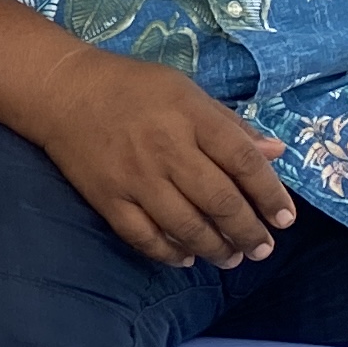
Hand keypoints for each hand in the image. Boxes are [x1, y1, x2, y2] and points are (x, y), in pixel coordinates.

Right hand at [26, 49, 297, 268]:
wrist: (62, 92)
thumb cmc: (134, 88)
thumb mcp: (188, 92)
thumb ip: (231, 126)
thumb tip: (276, 153)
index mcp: (191, 117)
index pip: (244, 162)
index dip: (271, 194)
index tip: (285, 219)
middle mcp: (166, 149)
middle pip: (220, 201)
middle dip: (248, 232)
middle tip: (262, 248)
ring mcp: (135, 177)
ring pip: (186, 226)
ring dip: (215, 249)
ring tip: (231, 258)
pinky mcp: (108, 198)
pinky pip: (144, 236)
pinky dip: (169, 253)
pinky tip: (186, 258)